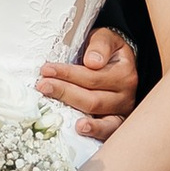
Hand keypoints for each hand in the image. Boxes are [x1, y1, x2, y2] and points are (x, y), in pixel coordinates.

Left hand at [38, 25, 138, 142]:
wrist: (119, 64)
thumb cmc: (108, 52)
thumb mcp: (107, 38)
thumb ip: (100, 45)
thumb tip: (92, 62)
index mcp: (124, 73)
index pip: (92, 76)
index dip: (68, 74)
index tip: (46, 70)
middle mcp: (126, 95)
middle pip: (92, 98)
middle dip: (64, 92)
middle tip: (43, 86)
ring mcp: (122, 112)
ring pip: (97, 115)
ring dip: (74, 112)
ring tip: (56, 112)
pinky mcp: (116, 124)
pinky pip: (108, 132)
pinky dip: (95, 132)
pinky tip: (80, 129)